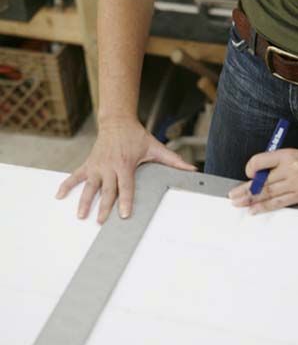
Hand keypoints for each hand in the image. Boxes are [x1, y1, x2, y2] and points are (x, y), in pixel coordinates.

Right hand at [56, 119, 195, 223]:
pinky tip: (60, 195)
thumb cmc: (137, 136)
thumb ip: (173, 160)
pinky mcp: (89, 164)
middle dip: (104, 207)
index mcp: (125, 164)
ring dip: (84, 201)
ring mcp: (97, 165)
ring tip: (81, 215)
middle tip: (101, 222)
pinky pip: (76, 175)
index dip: (125, 200)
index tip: (123, 214)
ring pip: (89, 186)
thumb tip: (191, 170)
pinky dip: (67, 185)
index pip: (126, 186)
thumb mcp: (156, 147)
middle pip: (107, 190)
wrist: (117, 122)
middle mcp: (109, 166)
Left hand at [229, 148, 297, 214]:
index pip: (261, 161)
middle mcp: (290, 168)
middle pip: (262, 181)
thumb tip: (256, 177)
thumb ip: (276, 164)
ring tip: (238, 203)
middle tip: (232, 196)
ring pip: (268, 193)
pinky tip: (254, 210)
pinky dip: (264, 207)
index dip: (251, 168)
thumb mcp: (294, 154)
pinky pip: (279, 203)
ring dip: (251, 200)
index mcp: (286, 154)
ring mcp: (296, 183)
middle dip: (244, 190)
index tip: (248, 174)